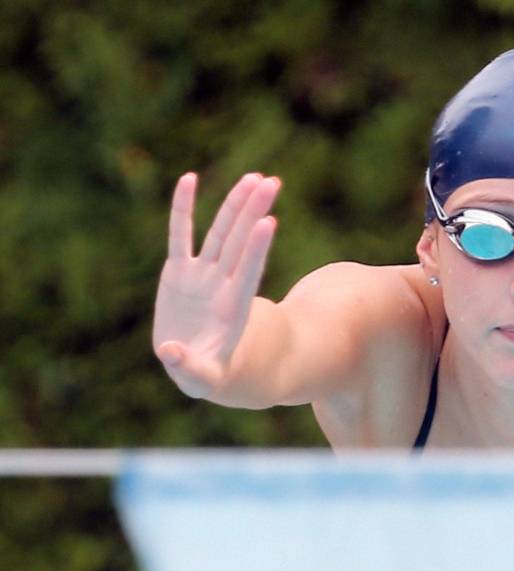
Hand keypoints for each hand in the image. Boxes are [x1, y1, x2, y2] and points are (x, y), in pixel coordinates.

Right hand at [152, 172, 280, 397]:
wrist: (200, 365)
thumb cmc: (209, 375)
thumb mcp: (204, 379)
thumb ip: (192, 368)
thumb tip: (170, 352)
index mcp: (232, 309)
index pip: (248, 272)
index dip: (257, 249)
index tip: (268, 222)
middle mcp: (221, 285)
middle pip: (240, 242)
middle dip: (254, 212)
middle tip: (271, 182)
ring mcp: (202, 276)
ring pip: (220, 232)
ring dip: (235, 205)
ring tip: (255, 177)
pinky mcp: (179, 272)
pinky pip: (180, 235)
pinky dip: (182, 209)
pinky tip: (188, 179)